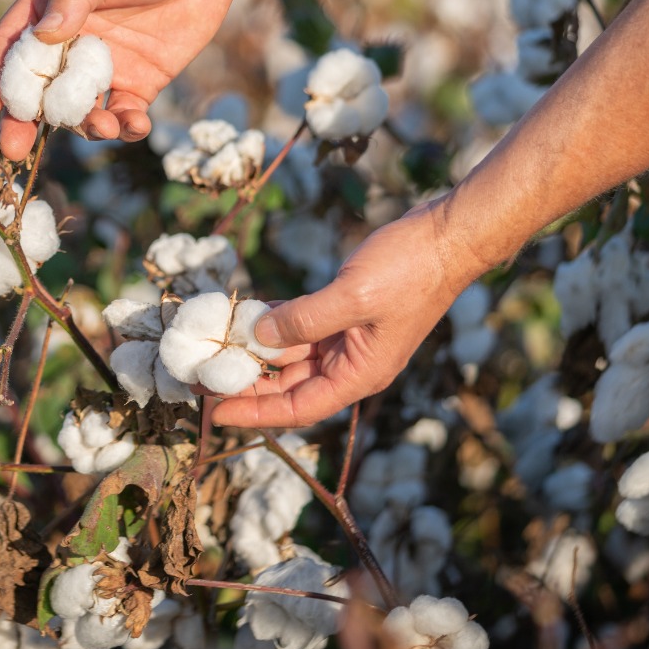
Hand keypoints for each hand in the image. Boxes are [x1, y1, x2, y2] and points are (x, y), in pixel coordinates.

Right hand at [0, 0, 238, 159]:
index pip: (12, 48)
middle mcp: (70, 43)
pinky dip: (126, 127)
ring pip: (79, 110)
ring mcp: (103, 67)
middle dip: (24, 121)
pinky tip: (137, 125)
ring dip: (84, 125)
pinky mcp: (138, 83)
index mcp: (49, 10)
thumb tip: (43, 34)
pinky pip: (123, 115)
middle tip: (16, 149)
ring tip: (101, 125)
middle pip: (38, 89)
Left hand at [209, 198, 483, 427]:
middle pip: (289, 386)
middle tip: (200, 378)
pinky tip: (245, 313)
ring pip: (291, 354)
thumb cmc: (410, 270)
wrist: (448, 236)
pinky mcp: (346, 312)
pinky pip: (301, 324)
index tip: (214, 411)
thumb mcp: (352, 296)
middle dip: (246, 383)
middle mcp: (352, 363)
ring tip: (213, 347)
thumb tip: (260, 335)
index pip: (298, 408)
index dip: (255, 412)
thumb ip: (304, 319)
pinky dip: (274, 320)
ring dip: (255, 350)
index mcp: (360, 374)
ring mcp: (349, 338)